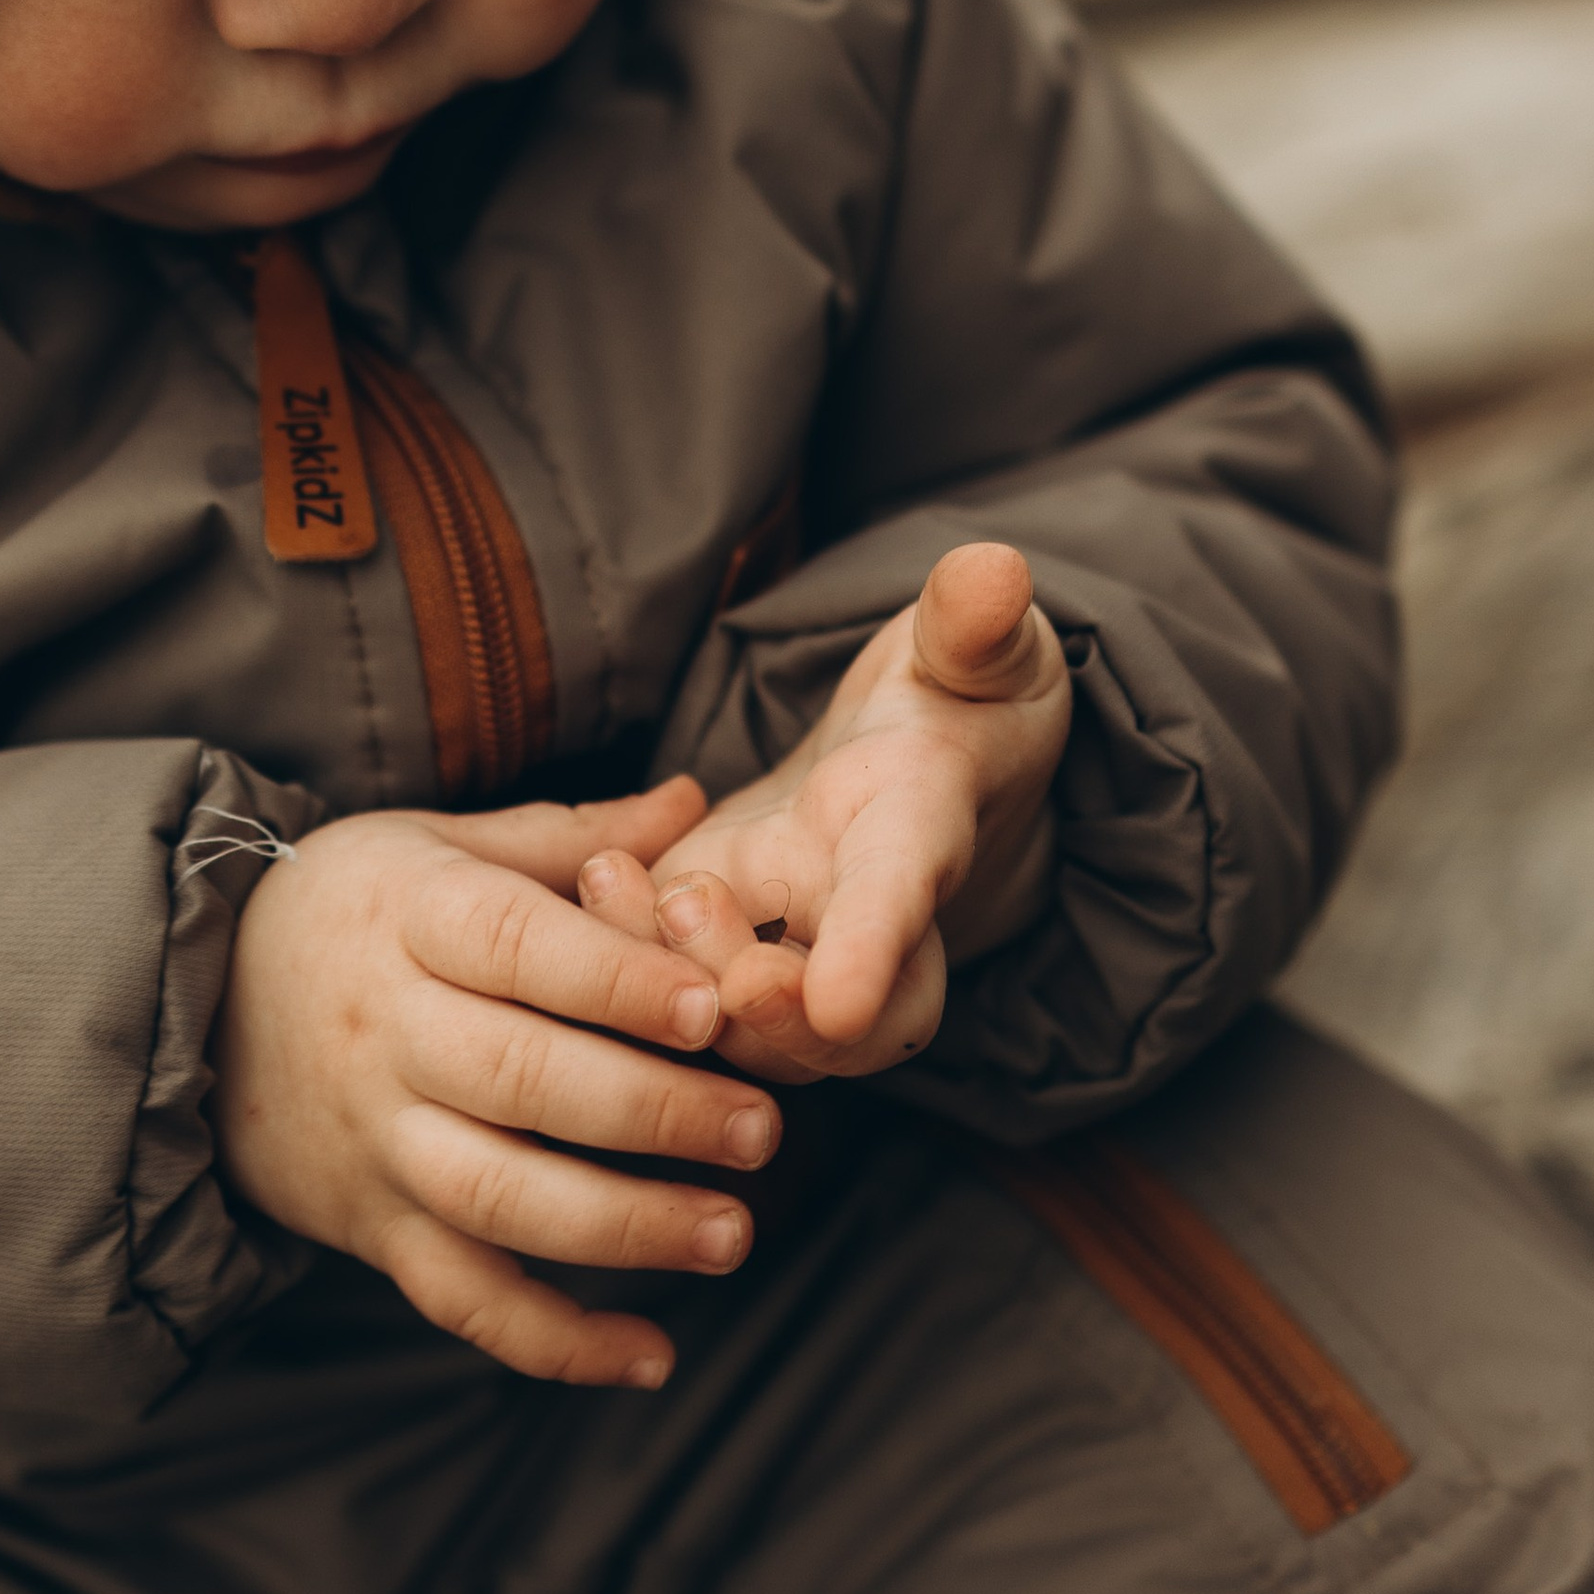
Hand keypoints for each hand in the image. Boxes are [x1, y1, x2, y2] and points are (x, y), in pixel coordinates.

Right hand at [211, 776, 785, 1390]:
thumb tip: (694, 800)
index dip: (616, 979)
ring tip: (731, 1234)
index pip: (518, 948)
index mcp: (413, 920)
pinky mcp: (373, 1228)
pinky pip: (462, 1298)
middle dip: (651, 1112)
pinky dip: (554, 1342)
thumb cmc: (356, 912)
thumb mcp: (440, 846)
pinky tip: (652, 1355)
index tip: (712, 1005)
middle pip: (521, 1080)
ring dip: (621, 1228)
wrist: (197, 1009)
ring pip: (496, 1197)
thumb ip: (573, 837)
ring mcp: (376, 1141)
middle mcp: (388, 1034)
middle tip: (763, 1129)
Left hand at [582, 543, 1070, 1081]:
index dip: (872, 955)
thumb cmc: (961, 700)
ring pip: (736, 1020)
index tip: (840, 1006)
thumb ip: (976, 625)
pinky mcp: (715, 934)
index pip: (903, 908)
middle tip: (696, 923)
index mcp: (921, 843)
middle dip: (762, 1007)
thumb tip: (994, 570)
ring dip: (675, 976)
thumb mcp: (981, 651)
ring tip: (621, 878)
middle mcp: (858, 926)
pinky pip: (670, 980)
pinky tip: (599, 873)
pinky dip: (625, 948)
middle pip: (822, 1023)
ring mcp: (786, 944)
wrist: (921, 758)